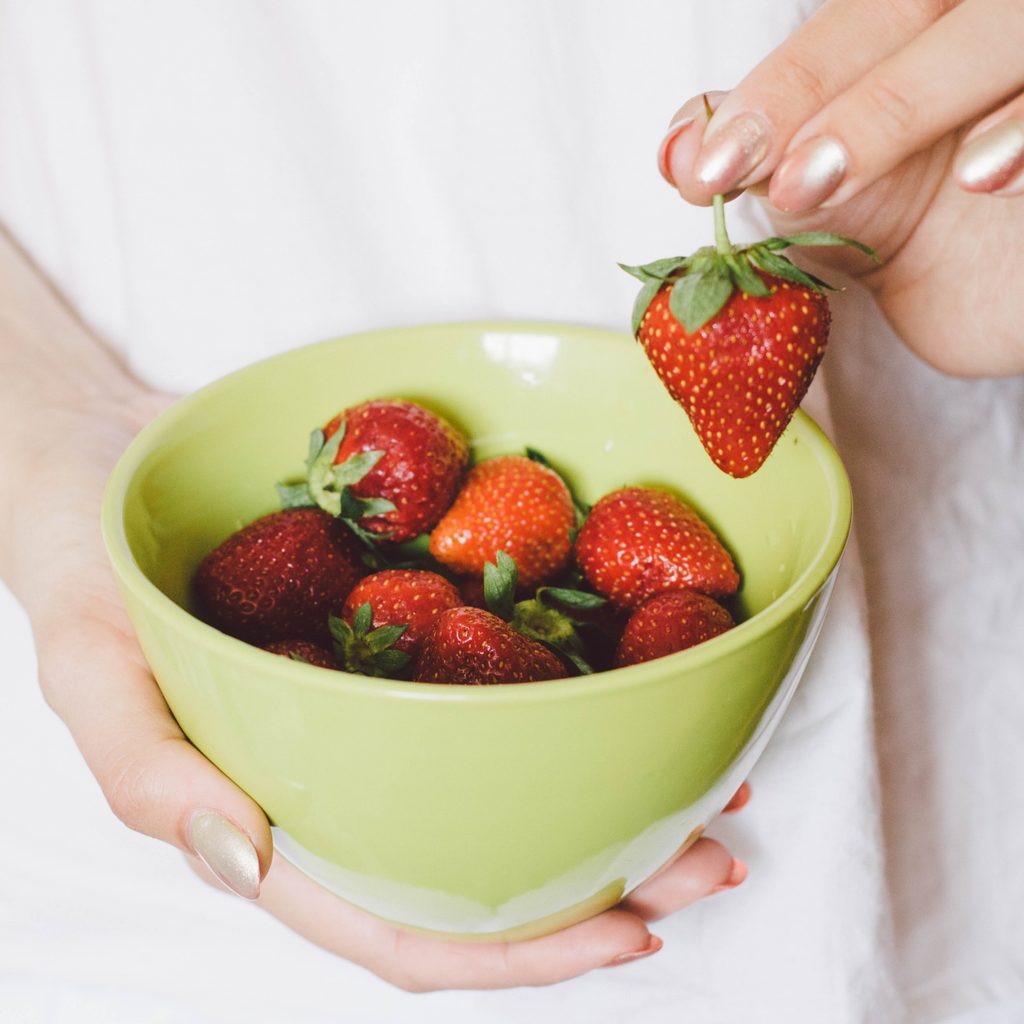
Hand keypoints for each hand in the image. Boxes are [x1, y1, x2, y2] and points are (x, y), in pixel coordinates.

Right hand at [0, 335, 747, 989]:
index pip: (405, 922)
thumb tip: (242, 861)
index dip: (518, 952)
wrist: (113, 456)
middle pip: (490, 861)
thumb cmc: (88, 567)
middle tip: (712, 850)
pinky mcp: (408, 624)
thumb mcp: (84, 668)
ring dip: (616, 789)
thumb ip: (147, 773)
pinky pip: (501, 668)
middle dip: (608, 877)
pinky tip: (640, 675)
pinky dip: (577, 684)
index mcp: (284, 816)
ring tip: (711, 782)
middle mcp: (353, 772)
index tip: (629, 931)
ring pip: (512, 772)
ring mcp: (388, 699)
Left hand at [658, 0, 1023, 376]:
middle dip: (831, 93)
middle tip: (775, 180)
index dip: (781, 88)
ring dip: (908, 103)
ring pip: (1003, 35)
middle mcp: (989, 26)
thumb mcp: (838, 194)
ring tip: (832, 184)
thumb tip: (676, 147)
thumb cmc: (930, 228)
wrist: (1022, 283)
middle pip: (917, 9)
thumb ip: (767, 157)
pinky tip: (986, 182)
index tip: (705, 167)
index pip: (855, 24)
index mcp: (925, 26)